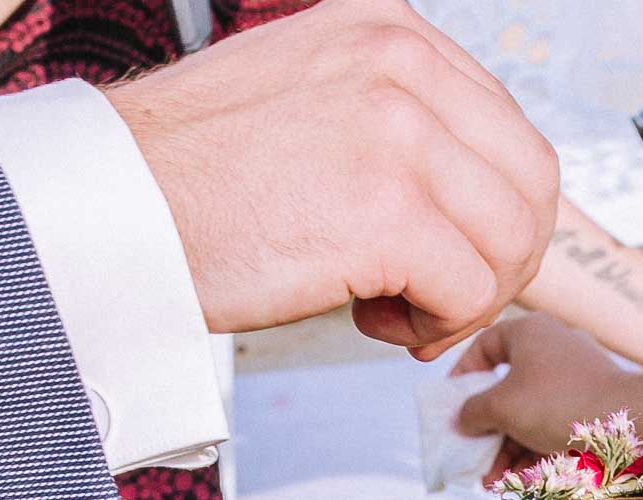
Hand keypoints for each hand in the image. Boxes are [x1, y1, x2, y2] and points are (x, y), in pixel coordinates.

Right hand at [107, 0, 558, 358]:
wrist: (111, 207)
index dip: (496, 212)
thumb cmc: (196, 175)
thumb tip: (475, 194)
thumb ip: (395, 119)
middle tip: (443, 298)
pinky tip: (374, 322)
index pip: (508, 129)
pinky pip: (469, 289)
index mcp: (391, 30)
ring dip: (468, 298)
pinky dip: (435, 325)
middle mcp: (403, 66)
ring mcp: (400, 136)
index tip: (448, 253)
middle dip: (502, 260)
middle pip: (531, 184)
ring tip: (397, 313)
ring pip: (511, 241)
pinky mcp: (388, 214)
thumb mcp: (310, 97)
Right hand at [450, 313, 634, 479]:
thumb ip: (471, 411)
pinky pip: (554, 425)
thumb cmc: (556, 403)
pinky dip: (533, 450)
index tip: (451, 404)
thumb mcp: (501, 406)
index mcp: (530, 333)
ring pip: (530, 413)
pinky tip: (517, 480)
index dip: (462, 375)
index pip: (484, 345)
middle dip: (487, 428)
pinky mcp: (593, 406)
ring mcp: (577, 378)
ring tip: (492, 480)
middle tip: (471, 454)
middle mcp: (554, 348)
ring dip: (507, 448)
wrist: (630, 423)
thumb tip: (461, 420)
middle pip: (507, 387)